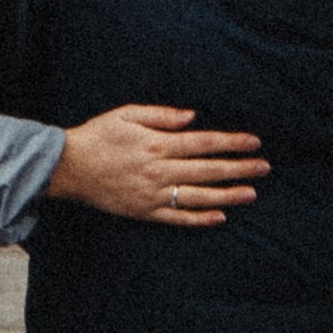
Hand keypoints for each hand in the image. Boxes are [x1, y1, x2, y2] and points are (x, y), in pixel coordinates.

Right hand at [46, 105, 267, 225]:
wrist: (68, 167)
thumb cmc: (98, 135)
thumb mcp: (127, 114)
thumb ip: (162, 115)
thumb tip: (192, 117)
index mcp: (158, 144)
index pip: (205, 143)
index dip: (232, 143)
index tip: (254, 143)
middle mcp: (160, 171)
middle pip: (208, 170)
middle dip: (239, 168)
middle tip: (264, 168)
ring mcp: (153, 194)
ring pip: (199, 196)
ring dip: (228, 195)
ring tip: (251, 193)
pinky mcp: (144, 212)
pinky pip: (177, 217)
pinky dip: (199, 218)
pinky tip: (219, 216)